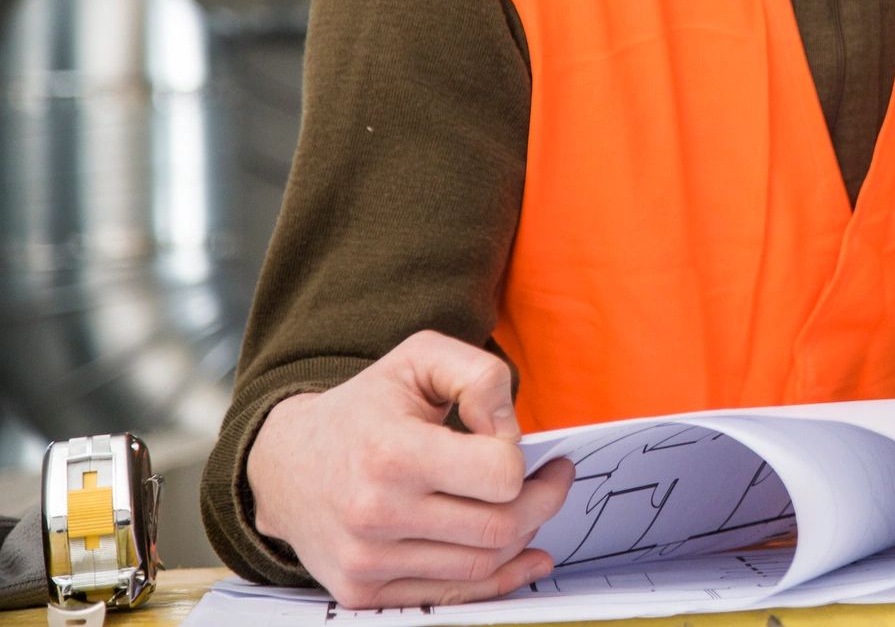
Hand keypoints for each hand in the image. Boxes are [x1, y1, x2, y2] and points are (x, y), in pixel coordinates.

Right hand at [247, 330, 575, 607]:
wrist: (283, 463)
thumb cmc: (363, 408)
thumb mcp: (419, 358)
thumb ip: (480, 376)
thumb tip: (511, 433)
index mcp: (392, 453)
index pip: (501, 474)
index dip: (521, 458)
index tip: (520, 446)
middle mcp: (376, 514)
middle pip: (501, 527)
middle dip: (542, 501)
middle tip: (552, 478)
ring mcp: (367, 562)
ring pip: (482, 565)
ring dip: (523, 536)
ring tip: (527, 505)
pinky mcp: (361, 592)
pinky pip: (453, 596)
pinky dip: (499, 577)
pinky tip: (524, 553)